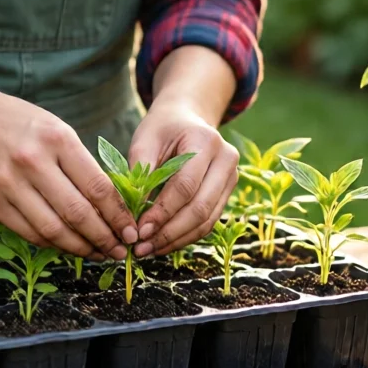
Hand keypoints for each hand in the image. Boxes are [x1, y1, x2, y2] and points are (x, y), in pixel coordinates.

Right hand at [0, 79, 136, 258]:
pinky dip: (52, 244)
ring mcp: (8, 184)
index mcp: (56, 138)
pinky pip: (28, 233)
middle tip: (120, 250)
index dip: (118, 215)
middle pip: (77, 213)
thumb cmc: (21, 123)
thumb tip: (112, 205)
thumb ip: (80, 164)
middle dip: (104, 238)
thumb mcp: (56, 129)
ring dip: (80, 248)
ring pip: (53, 230)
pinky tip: (67, 245)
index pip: (97, 186)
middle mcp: (32, 161)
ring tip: (97, 253)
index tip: (131, 230)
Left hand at [127, 99, 239, 257]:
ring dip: (177, 239)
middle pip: (200, 207)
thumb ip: (140, 173)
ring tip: (150, 249)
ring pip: (207, 220)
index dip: (162, 212)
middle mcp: (226, 159)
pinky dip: (186, 236)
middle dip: (169, 232)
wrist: (186, 118)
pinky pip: (209, 221)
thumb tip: (135, 216)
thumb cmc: (162, 128)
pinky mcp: (227, 192)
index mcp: (206, 140)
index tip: (139, 229)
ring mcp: (232, 176)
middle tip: (142, 247)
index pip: (185, 185)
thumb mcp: (145, 140)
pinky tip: (164, 242)